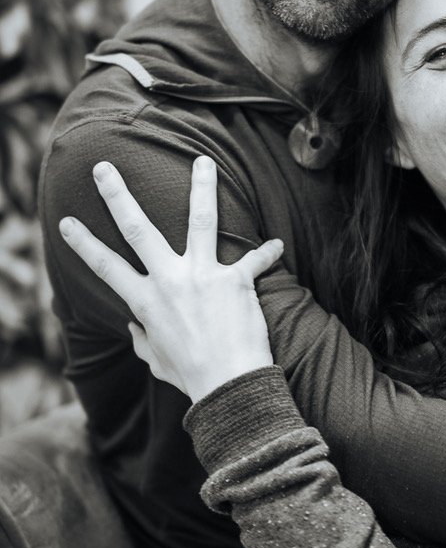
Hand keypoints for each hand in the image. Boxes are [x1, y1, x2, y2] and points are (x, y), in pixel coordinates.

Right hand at [59, 156, 282, 403]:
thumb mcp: (156, 360)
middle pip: (137, 229)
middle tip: (103, 169)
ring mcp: (202, 275)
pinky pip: (255, 260)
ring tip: (203, 161)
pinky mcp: (235, 280)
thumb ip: (143, 340)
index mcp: (145, 301)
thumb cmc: (191, 377)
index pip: (106, 267)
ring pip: (200, 219)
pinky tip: (278, 245)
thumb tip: (134, 327)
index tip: (67, 222)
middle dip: (117, 196)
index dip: (83, 244)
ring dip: (202, 187)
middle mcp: (169, 281)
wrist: (229, 386)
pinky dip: (267, 253)